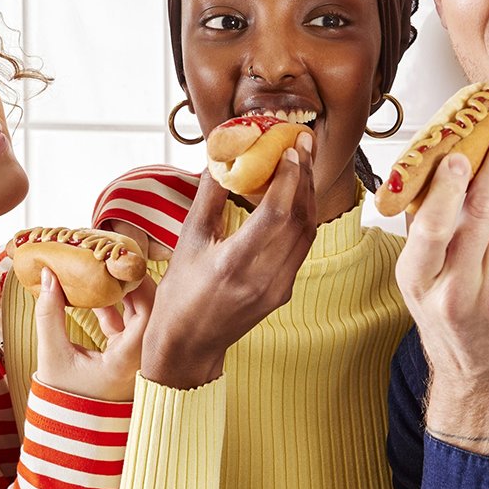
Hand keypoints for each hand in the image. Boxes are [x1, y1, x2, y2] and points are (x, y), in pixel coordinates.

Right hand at [33, 266, 154, 401]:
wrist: (68, 430)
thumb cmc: (62, 397)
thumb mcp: (51, 354)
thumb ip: (49, 314)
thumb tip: (48, 275)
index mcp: (128, 362)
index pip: (148, 314)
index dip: (139, 285)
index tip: (122, 264)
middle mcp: (141, 362)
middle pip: (151, 313)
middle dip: (135, 285)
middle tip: (116, 262)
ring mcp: (137, 361)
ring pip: (141, 320)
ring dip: (126, 297)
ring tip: (106, 273)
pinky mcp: (128, 360)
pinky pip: (130, 328)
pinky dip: (118, 311)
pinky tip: (98, 296)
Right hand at [140, 134, 316, 387]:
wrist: (189, 345)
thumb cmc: (181, 292)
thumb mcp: (187, 241)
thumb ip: (208, 198)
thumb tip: (221, 156)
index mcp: (232, 264)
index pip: (274, 215)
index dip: (288, 178)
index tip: (291, 147)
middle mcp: (262, 278)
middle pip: (298, 219)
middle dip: (304, 177)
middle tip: (304, 143)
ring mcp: (278, 288)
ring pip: (307, 233)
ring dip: (307, 195)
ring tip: (302, 163)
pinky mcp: (285, 293)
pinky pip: (301, 248)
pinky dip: (302, 218)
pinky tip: (295, 197)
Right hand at [396, 125, 488, 443]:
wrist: (484, 377)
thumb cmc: (448, 323)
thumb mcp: (420, 285)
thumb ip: (426, 235)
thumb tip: (435, 172)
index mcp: (417, 282)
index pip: (430, 232)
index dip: (445, 193)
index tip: (456, 157)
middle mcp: (453, 290)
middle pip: (478, 217)